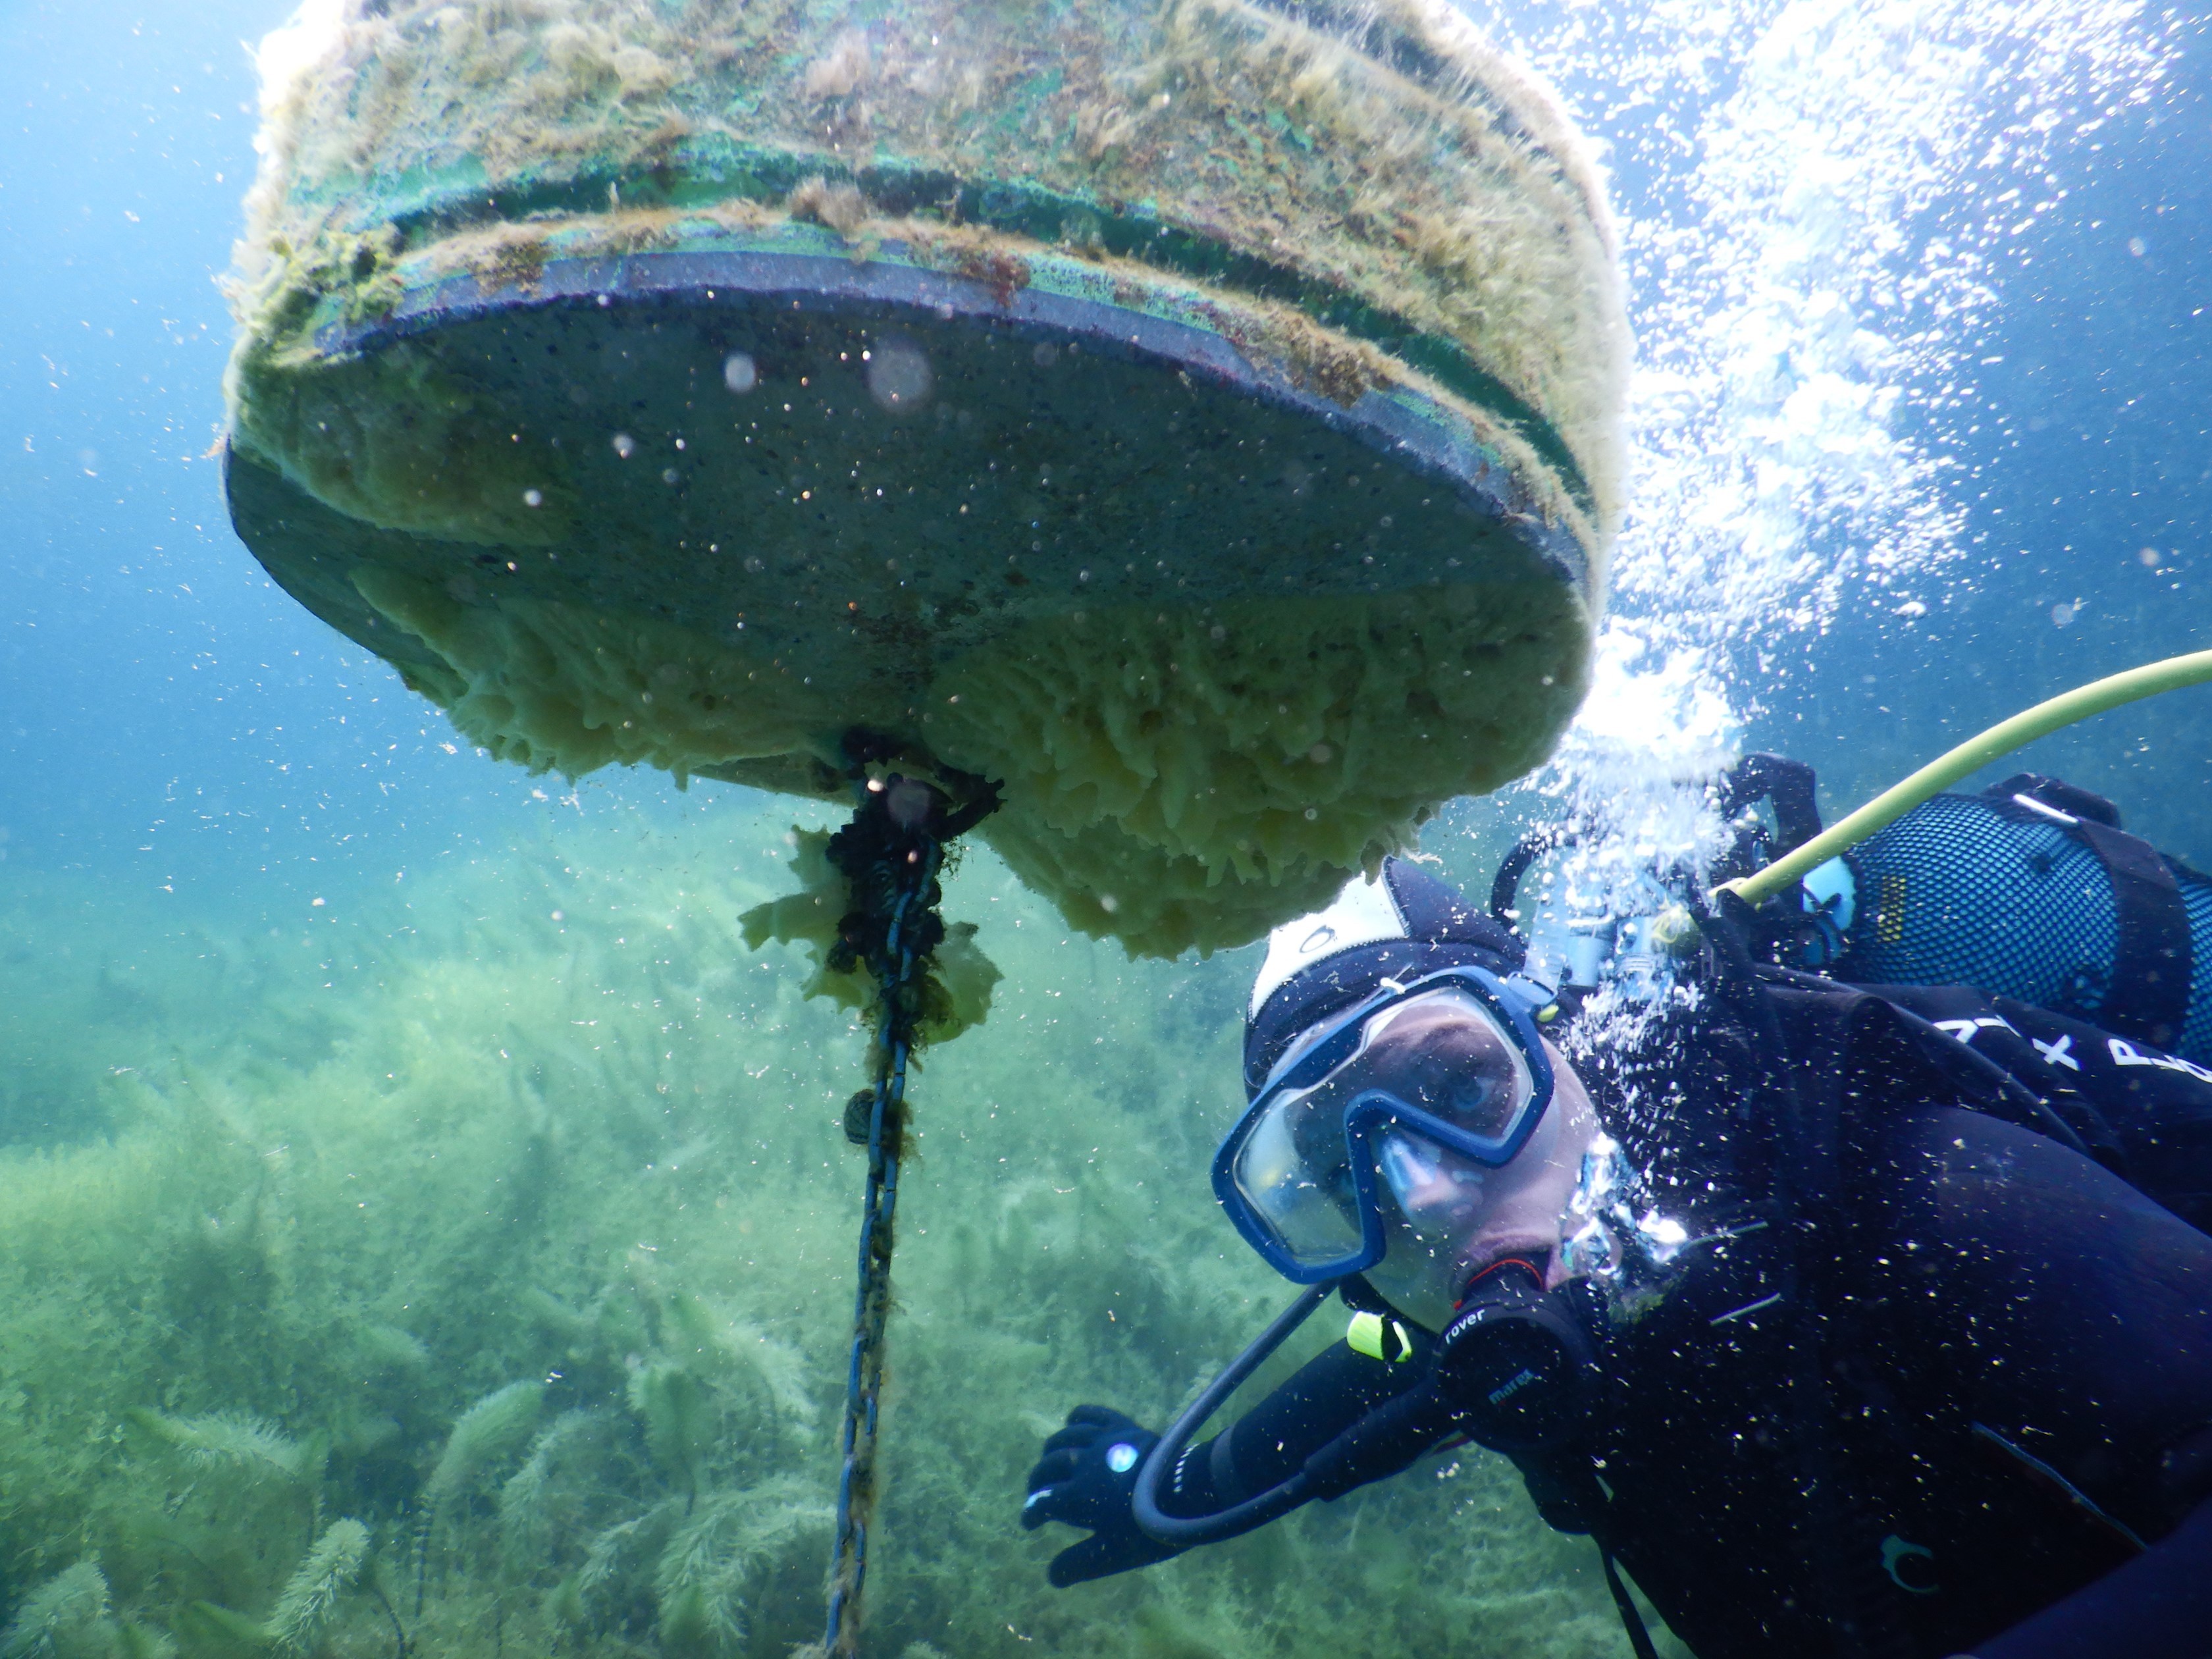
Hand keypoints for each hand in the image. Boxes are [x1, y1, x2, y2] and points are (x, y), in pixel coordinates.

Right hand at [1021, 1405, 1183, 1586]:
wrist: (1188, 1492)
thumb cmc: (1149, 1529)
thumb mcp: (1113, 1555)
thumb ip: (1080, 1564)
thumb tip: (1051, 1575)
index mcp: (1078, 1496)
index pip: (1043, 1503)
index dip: (1031, 1513)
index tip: (1029, 1522)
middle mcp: (1082, 1463)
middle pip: (1047, 1467)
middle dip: (1037, 1481)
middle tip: (1036, 1493)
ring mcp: (1102, 1440)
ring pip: (1064, 1438)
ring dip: (1051, 1451)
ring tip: (1050, 1461)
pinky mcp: (1120, 1425)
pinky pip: (1091, 1414)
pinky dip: (1077, 1417)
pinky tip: (1072, 1423)